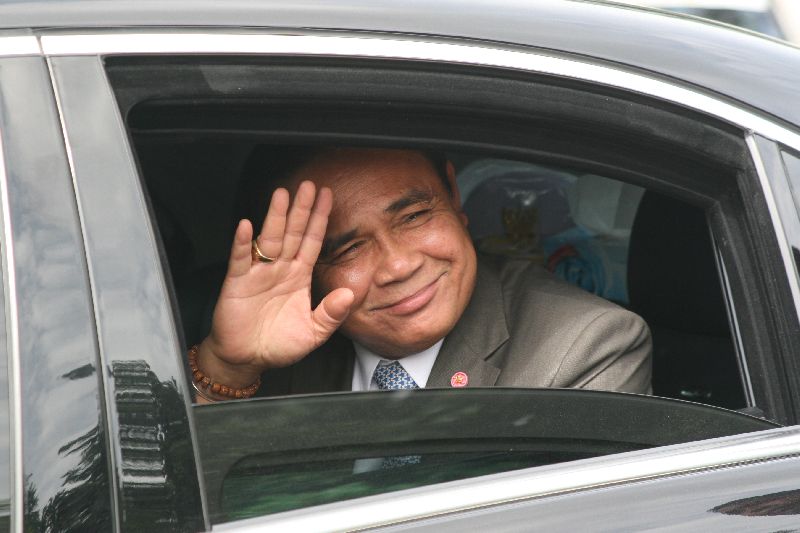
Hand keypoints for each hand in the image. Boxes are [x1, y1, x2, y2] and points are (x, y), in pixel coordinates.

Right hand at [196, 181, 353, 389]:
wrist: (247, 359)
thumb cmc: (279, 345)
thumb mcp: (314, 332)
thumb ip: (331, 314)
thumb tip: (349, 294)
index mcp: (299, 276)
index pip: (312, 241)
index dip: (320, 219)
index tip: (328, 197)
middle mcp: (280, 269)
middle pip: (292, 233)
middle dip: (301, 209)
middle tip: (308, 186)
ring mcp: (258, 273)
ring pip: (269, 239)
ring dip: (275, 217)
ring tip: (282, 195)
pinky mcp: (237, 282)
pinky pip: (241, 259)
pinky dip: (243, 243)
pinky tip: (247, 226)